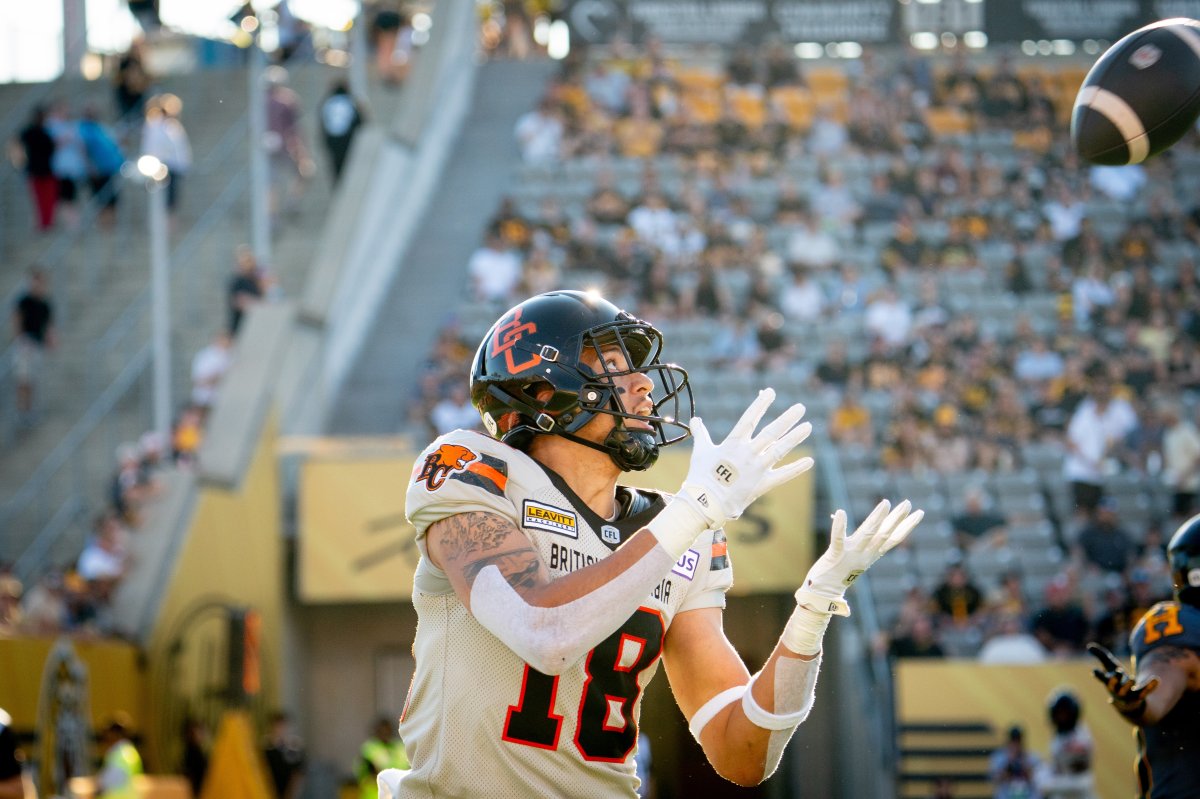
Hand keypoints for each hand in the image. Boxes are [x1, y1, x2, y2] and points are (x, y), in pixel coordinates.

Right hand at [681, 388, 812, 529]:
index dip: (760, 404)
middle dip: (787, 419)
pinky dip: (796, 468)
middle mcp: (748, 453)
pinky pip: (783, 475)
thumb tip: (695, 420)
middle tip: (800, 407)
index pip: (749, 419)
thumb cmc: (701, 476)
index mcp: (733, 443)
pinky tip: (810, 461)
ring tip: (808, 426)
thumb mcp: (700, 451)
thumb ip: (701, 434)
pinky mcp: (762, 484)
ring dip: (795, 437)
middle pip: (771, 432)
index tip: (770, 391)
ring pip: (780, 450)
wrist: (705, 502)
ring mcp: (757, 468)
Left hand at [795, 499, 921, 615]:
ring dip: (877, 518)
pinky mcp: (835, 555)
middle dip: (897, 518)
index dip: (907, 526)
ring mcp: (851, 555)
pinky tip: (840, 512)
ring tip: (885, 502)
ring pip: (867, 534)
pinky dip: (839, 526)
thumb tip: (870, 530)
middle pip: (885, 534)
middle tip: (908, 502)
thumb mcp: (855, 558)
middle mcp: (864, 555)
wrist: (823, 594)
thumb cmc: (837, 575)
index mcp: (871, 555)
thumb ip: (863, 546)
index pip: (893, 539)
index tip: (919, 512)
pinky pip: (838, 539)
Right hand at [1088, 642, 1157, 719]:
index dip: (1098, 675)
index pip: (1102, 678)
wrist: (1128, 703)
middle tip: (1118, 671)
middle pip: (1114, 686)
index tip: (1094, 671)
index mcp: (1109, 682)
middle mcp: (1117, 689)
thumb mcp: (1110, 667)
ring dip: (1129, 685)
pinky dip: (1150, 686)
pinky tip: (1156, 679)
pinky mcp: (1140, 697)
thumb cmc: (1117, 681)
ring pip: (1127, 691)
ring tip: (1132, 678)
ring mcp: (1128, 695)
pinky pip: (1145, 692)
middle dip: (1115, 680)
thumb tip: (1089, 646)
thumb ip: (1100, 656)